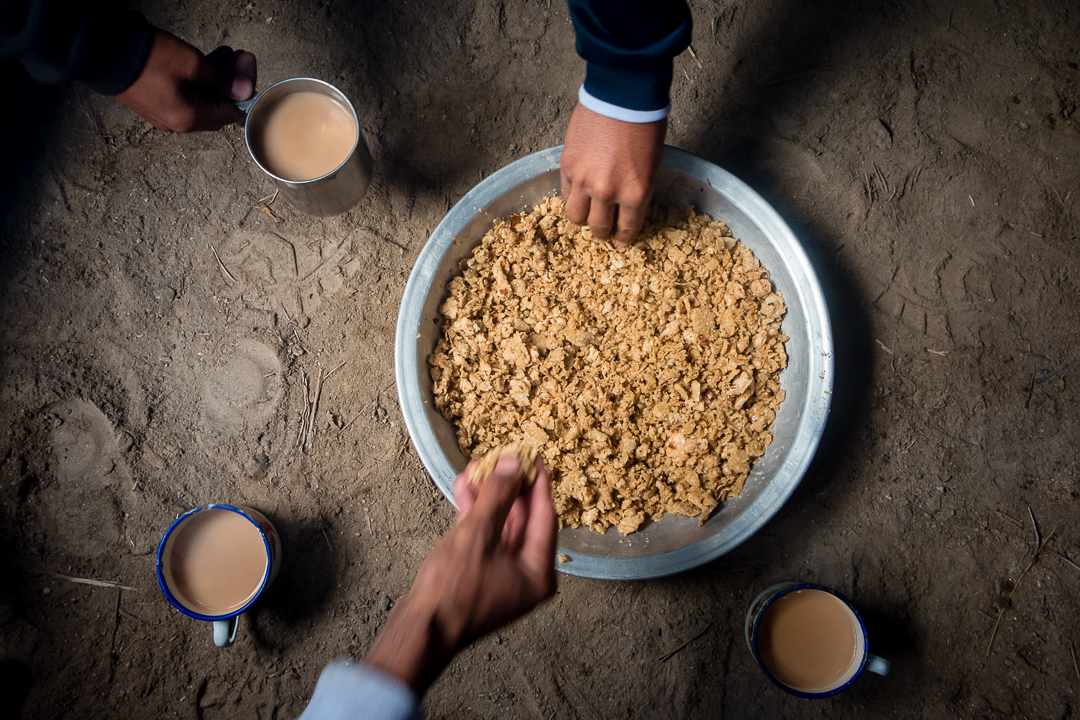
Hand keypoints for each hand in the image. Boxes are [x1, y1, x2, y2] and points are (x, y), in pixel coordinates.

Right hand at [115, 28, 256, 132]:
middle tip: (240, 57)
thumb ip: (222, 80)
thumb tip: (244, 91)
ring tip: (226, 54)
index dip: (243, 88)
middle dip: (231, 81)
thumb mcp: (192, 65)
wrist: (100, 50)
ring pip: (200, 98)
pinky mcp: (153, 100)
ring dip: (215, 77)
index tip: (247, 64)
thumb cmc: (146, 59)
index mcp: (189, 119)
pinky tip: (204, 61)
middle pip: (216, 106)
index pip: (230, 112)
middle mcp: (176, 122)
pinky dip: (197, 79)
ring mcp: (163, 113)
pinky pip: (184, 93)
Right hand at [364, 455, 556, 692]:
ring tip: (477, 467)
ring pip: (501, 526)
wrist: (419, 629)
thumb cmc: (451, 591)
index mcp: (537, 573)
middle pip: (524, 520)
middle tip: (503, 458)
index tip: (533, 456)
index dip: (537, 482)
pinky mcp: (479, 575)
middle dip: (509, 487)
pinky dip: (476, 514)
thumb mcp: (477, 535)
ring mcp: (502, 576)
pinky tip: (464, 489)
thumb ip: (498, 496)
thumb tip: (512, 464)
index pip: (545, 516)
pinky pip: (484, 537)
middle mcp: (525, 576)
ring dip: (489, 497)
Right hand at [560, 104, 666, 246]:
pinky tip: (578, 192)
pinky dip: (572, 196)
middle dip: (602, 232)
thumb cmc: (644, 124)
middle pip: (598, 227)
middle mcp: (607, 193)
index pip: (626, 228)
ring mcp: (584, 180)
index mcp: (635, 194)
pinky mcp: (567, 166)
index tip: (620, 242)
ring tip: (586, 213)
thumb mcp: (651, 166)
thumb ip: (636, 190)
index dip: (623, 238)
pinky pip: (565, 193)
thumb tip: (624, 205)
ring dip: (582, 219)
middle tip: (602, 230)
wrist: (622, 95)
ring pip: (575, 216)